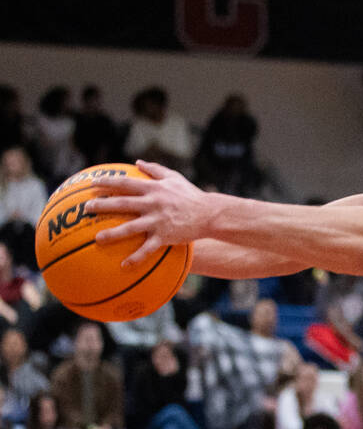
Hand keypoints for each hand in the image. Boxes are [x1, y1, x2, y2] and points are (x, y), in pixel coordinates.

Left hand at [87, 160, 217, 267]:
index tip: (91, 184)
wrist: (211, 214)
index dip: (106, 182)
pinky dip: (136, 257)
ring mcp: (158, 220)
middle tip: (86, 209)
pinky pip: (148, 249)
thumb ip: (155, 169)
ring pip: (131, 227)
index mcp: (153, 188)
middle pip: (122, 203)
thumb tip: (137, 163)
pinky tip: (124, 265)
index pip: (125, 183)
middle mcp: (153, 203)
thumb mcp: (174, 177)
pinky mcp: (165, 236)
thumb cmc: (192, 195)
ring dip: (113, 233)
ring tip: (97, 238)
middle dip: (102, 205)